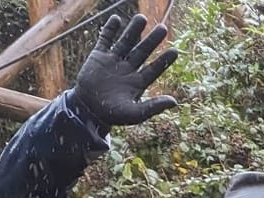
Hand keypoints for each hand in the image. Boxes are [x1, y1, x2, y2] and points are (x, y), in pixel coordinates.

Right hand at [70, 14, 178, 130]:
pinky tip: (117, 19)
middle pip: (142, 51)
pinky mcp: (98, 56)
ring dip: (133, 30)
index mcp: (138, 82)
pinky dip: (110, 30)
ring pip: (126, 42)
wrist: (88, 109)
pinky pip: (105, 40)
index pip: (154, 69)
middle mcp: (128, 69)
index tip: (175, 51)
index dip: (164, 61)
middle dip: (152, 41)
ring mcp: (113, 61)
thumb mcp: (135, 114)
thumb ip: (153, 107)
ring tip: (142, 17)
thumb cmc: (113, 115)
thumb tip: (175, 102)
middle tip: (163, 28)